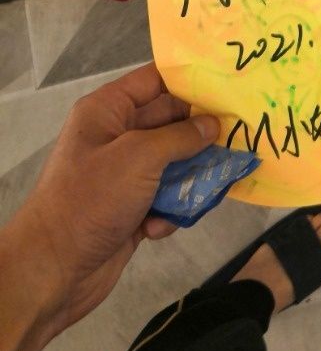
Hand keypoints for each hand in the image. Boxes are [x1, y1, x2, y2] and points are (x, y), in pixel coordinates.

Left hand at [0, 63, 218, 350]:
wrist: (54, 269)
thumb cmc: (92, 199)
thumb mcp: (140, 156)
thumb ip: (182, 136)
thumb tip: (213, 125)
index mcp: (108, 110)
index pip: (154, 81)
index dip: (188, 81)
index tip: (227, 85)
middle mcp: (117, 136)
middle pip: (171, 122)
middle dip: (200, 133)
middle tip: (237, 136)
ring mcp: (124, 174)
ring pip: (174, 162)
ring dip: (191, 177)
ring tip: (213, 185)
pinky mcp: (132, 207)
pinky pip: (166, 197)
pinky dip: (172, 210)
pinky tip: (162, 225)